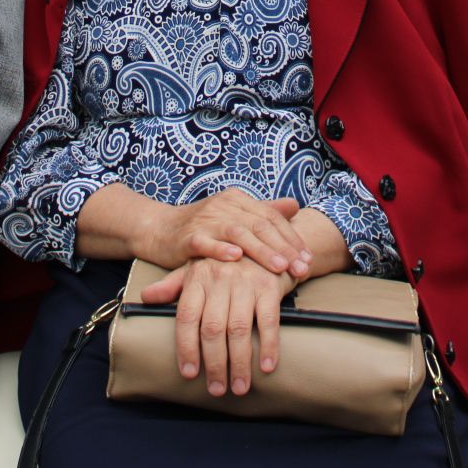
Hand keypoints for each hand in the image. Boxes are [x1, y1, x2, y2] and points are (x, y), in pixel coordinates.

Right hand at [140, 189, 309, 277]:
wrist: (159, 229)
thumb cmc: (202, 227)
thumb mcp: (234, 216)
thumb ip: (263, 211)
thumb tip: (295, 205)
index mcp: (237, 200)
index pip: (271, 217)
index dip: (292, 237)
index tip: (308, 258)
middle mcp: (224, 205)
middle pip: (259, 224)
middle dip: (284, 247)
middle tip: (301, 267)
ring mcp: (205, 220)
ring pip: (238, 233)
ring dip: (261, 250)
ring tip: (280, 266)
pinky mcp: (188, 236)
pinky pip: (207, 242)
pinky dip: (221, 249)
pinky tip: (236, 259)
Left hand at [143, 257, 295, 397]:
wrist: (265, 242)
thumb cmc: (225, 262)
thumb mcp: (196, 267)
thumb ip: (172, 286)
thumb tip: (146, 297)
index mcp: (198, 277)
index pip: (186, 317)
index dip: (186, 347)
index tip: (188, 373)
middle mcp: (220, 279)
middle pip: (212, 329)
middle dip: (214, 364)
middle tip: (216, 389)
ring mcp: (245, 282)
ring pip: (238, 329)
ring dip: (239, 363)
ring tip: (239, 387)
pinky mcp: (269, 286)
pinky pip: (268, 321)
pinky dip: (268, 346)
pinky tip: (266, 367)